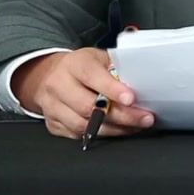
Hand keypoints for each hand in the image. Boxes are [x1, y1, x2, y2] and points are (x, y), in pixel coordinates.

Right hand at [12, 48, 153, 139]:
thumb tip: (140, 85)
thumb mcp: (99, 59)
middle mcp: (58, 85)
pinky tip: (118, 130)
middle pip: (88, 106)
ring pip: (83, 125)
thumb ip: (116, 70)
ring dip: (114, 129)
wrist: (49, 75)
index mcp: (74, 64)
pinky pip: (78, 135)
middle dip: (121, 116)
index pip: (92, 76)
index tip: (131, 99)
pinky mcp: (53, 124)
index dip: (112, 89)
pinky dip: (102, 134)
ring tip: (135, 127)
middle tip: (144, 118)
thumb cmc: (83, 67)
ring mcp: (52, 107)